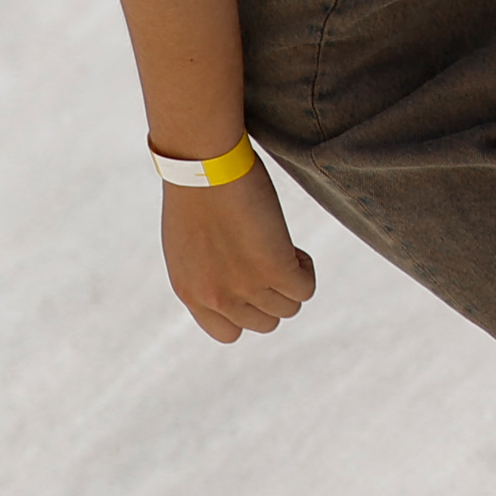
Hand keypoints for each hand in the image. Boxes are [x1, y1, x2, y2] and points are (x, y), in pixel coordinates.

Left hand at [162, 167, 316, 342]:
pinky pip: (305, 289)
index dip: (245, 311)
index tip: (249, 282)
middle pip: (265, 323)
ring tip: (277, 244)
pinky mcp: (273, 269)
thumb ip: (208, 273)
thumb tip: (239, 286)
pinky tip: (290, 244)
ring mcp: (244, 287)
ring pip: (289, 307)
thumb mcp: (190, 245)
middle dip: (272, 294)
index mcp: (190, 292)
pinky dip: (305, 268)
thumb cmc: (196, 191)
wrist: (203, 162)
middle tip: (267, 257)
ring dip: (291, 279)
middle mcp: (215, 297)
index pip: (227, 333)